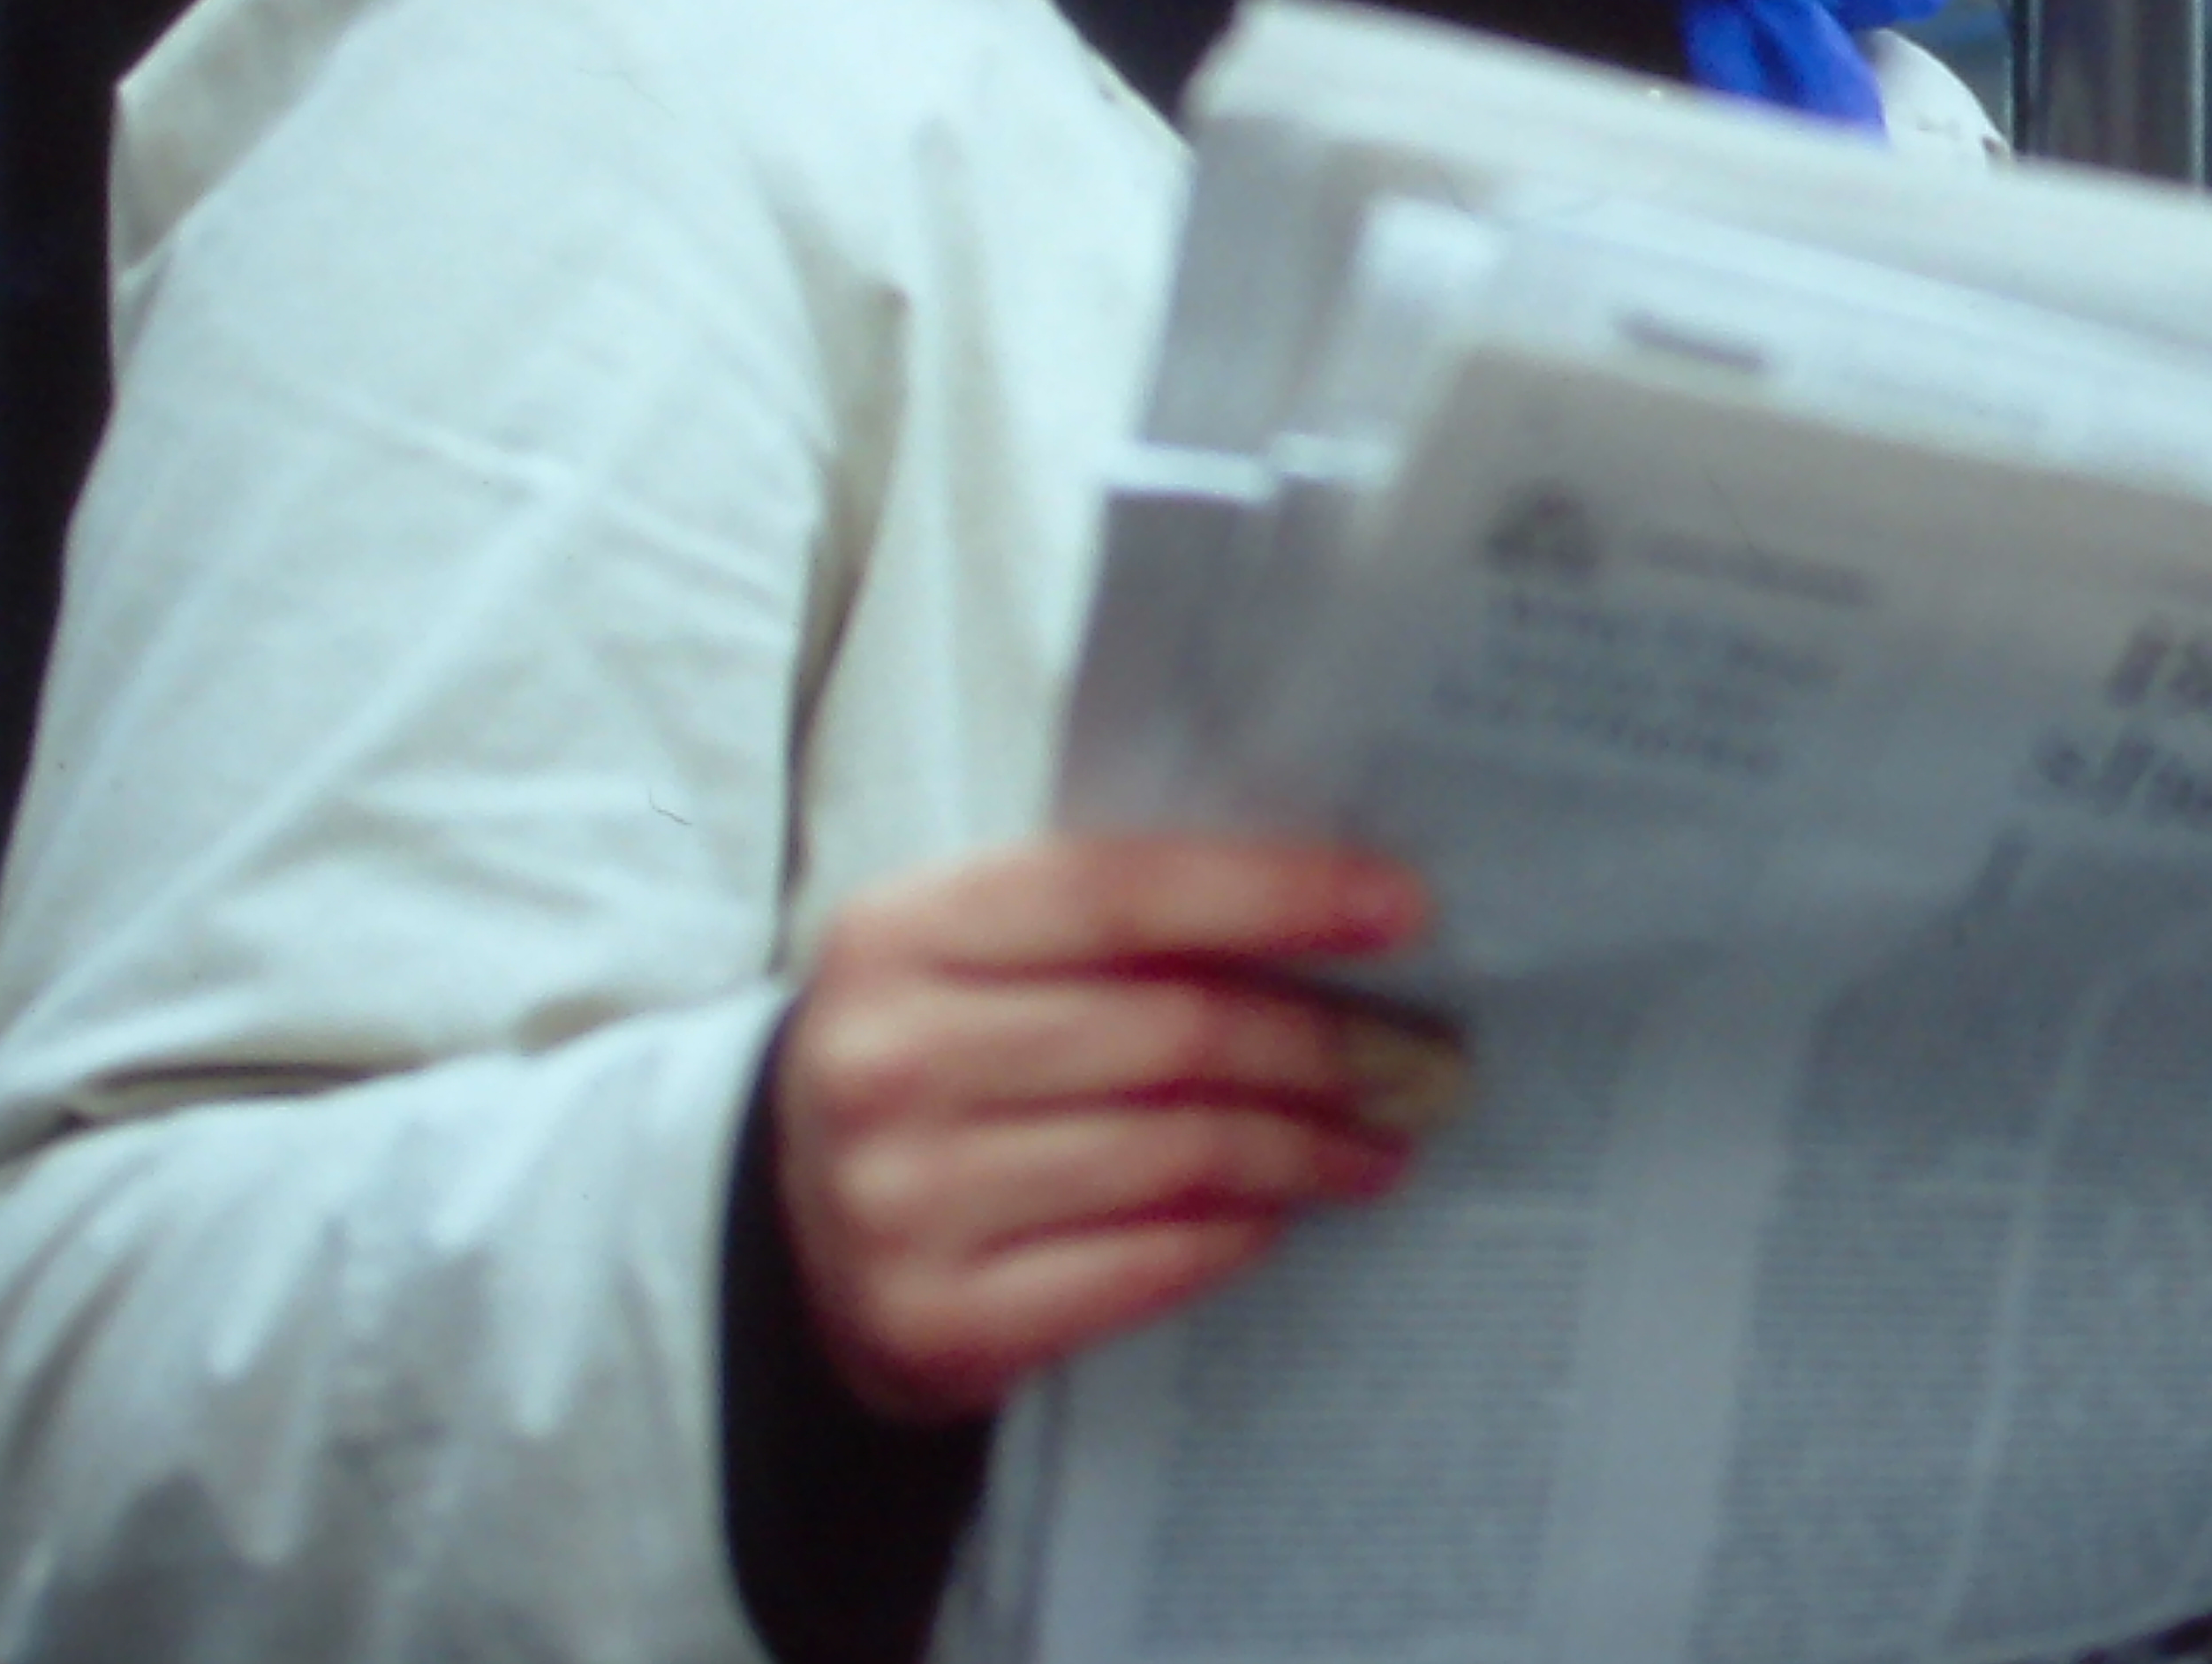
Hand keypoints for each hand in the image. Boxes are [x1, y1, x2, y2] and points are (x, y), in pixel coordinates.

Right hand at [776, 832, 1463, 1420]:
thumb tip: (1342, 914)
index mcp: (901, 932)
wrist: (786, 1230)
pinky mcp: (933, 1323)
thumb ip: (1119, 922)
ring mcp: (899, 1202)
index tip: (1407, 910)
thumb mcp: (985, 959)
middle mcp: (885, 1062)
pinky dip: (1235, 1234)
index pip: (1124, 889)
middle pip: (1174, 1033)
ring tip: (1380, 1144)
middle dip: (1326, 1046)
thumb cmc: (941, 1057)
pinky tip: (1281, 1216)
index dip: (1277, 895)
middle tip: (1425, 1060)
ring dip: (1307, 1149)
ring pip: (1178, 1154)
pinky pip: (1145, 1264)